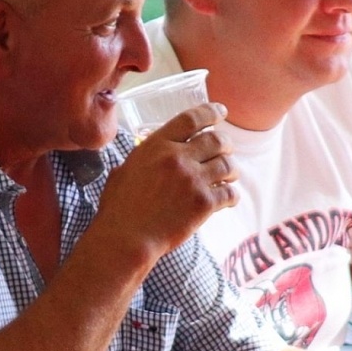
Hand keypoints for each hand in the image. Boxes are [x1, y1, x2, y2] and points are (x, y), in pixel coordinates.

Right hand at [95, 102, 236, 264]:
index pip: (192, 118)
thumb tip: (149, 154)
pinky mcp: (203, 203)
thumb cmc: (119, 208)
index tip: (221, 112)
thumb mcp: (124, 170)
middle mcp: (177, 158)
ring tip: (229, 175)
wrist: (126, 238)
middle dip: (226, 143)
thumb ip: (142, 158)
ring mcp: (193, 180)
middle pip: (216, 139)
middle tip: (226, 149)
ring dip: (232, 170)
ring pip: (227, 165)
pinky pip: (229, 193)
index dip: (211, 112)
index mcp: (157, 145)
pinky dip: (232, 195)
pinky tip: (228, 199)